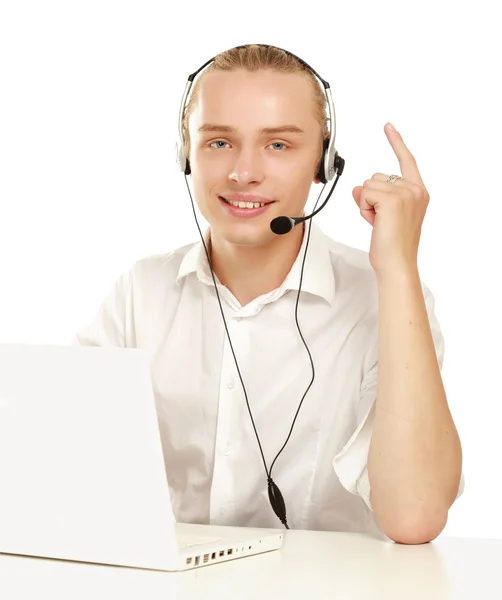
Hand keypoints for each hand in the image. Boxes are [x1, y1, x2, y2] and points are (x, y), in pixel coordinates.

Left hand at [352, 123, 429, 275]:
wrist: (397, 263)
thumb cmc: (392, 245)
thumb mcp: (383, 215)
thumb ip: (375, 197)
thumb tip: (358, 188)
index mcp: (419, 192)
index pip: (407, 161)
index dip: (396, 142)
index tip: (388, 126)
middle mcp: (415, 190)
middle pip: (377, 176)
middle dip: (371, 197)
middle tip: (380, 220)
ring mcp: (405, 194)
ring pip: (368, 185)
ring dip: (366, 204)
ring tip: (378, 223)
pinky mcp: (392, 200)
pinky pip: (364, 194)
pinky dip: (364, 208)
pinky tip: (375, 222)